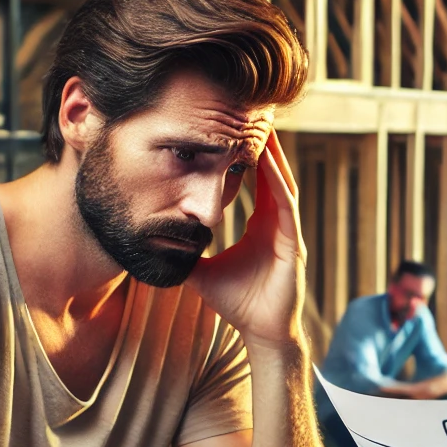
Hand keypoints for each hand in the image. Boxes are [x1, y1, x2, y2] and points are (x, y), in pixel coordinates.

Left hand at [187, 132, 305, 348]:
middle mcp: (277, 224)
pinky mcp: (292, 244)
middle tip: (252, 113)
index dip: (247, 157)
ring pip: (282, 184)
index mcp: (260, 227)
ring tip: (264, 127)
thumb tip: (153, 243)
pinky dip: (277, 182)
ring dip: (274, 156)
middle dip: (264, 146)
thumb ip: (185, 254)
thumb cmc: (238, 305)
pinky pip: (285, 206)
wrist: (261, 333)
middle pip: (272, 175)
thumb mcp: (202, 272)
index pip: (256, 183)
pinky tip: (269, 161)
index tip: (233, 131)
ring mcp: (288, 232)